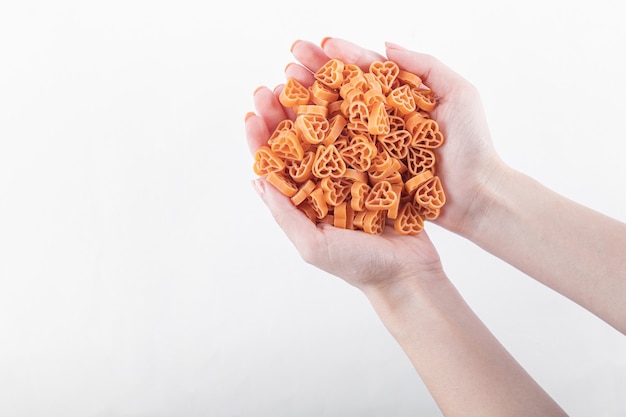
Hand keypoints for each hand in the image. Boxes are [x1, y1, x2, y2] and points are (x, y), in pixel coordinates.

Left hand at [245, 39, 443, 291]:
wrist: (408, 272)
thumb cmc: (358, 266)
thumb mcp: (313, 246)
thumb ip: (285, 215)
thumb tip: (256, 179)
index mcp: (303, 201)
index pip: (274, 165)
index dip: (260, 139)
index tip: (252, 114)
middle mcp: (323, 184)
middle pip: (297, 142)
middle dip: (281, 114)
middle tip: (272, 87)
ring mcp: (350, 173)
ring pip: (327, 132)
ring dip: (312, 106)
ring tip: (301, 80)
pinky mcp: (378, 167)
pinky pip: (362, 136)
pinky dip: (351, 114)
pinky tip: (344, 92)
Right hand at [298, 38, 503, 235]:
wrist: (477, 196)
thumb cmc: (473, 145)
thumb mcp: (459, 93)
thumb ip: (425, 66)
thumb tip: (385, 43)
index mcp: (400, 98)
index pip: (366, 71)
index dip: (342, 56)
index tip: (320, 44)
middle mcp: (382, 120)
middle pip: (343, 93)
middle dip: (315, 76)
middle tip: (289, 63)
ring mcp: (373, 147)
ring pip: (334, 122)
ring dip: (307, 106)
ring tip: (281, 91)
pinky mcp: (368, 173)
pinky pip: (338, 156)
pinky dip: (314, 144)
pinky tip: (293, 132)